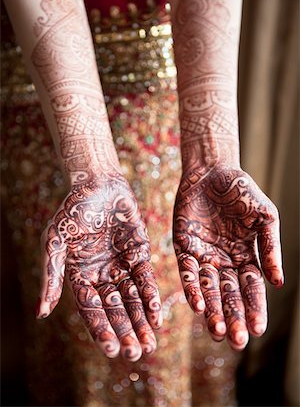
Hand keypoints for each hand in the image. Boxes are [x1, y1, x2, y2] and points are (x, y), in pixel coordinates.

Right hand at [36, 173, 161, 360]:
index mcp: (79, 275)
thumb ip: (52, 275)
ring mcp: (121, 265)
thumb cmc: (73, 210)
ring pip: (132, 299)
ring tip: (150, 343)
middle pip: (114, 309)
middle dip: (125, 331)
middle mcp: (102, 274)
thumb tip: (41, 312)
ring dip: (141, 321)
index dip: (100, 329)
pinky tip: (157, 315)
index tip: (110, 348)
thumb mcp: (56, 241)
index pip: (91, 309)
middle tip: (136, 353)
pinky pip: (145, 278)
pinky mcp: (139, 253)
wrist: (98, 184)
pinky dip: (151, 296)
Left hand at [173, 165, 283, 349]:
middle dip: (234, 317)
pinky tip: (197, 305)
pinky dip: (192, 288)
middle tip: (236, 341)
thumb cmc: (242, 191)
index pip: (251, 289)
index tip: (258, 330)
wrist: (213, 171)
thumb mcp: (265, 217)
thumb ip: (271, 248)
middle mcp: (225, 261)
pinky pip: (188, 272)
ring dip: (213, 310)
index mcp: (246, 256)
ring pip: (208, 289)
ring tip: (217, 331)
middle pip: (230, 295)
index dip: (255, 308)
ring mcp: (204, 256)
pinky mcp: (184, 247)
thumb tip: (278, 283)